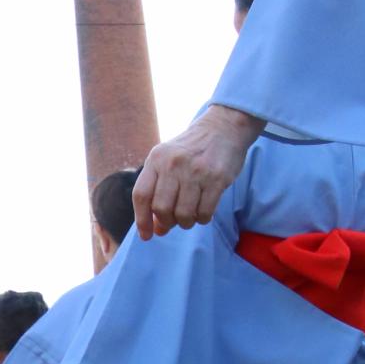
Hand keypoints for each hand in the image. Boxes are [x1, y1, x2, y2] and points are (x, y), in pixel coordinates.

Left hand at [133, 105, 260, 238]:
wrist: (222, 127)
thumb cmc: (191, 150)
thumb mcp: (167, 159)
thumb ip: (158, 189)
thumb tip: (155, 228)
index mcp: (156, 159)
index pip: (141, 195)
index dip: (142, 220)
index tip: (146, 235)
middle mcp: (173, 164)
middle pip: (162, 208)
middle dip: (167, 222)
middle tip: (173, 222)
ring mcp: (196, 171)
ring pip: (184, 214)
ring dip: (186, 222)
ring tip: (189, 216)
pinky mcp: (217, 178)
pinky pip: (205, 212)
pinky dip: (202, 219)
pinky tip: (203, 212)